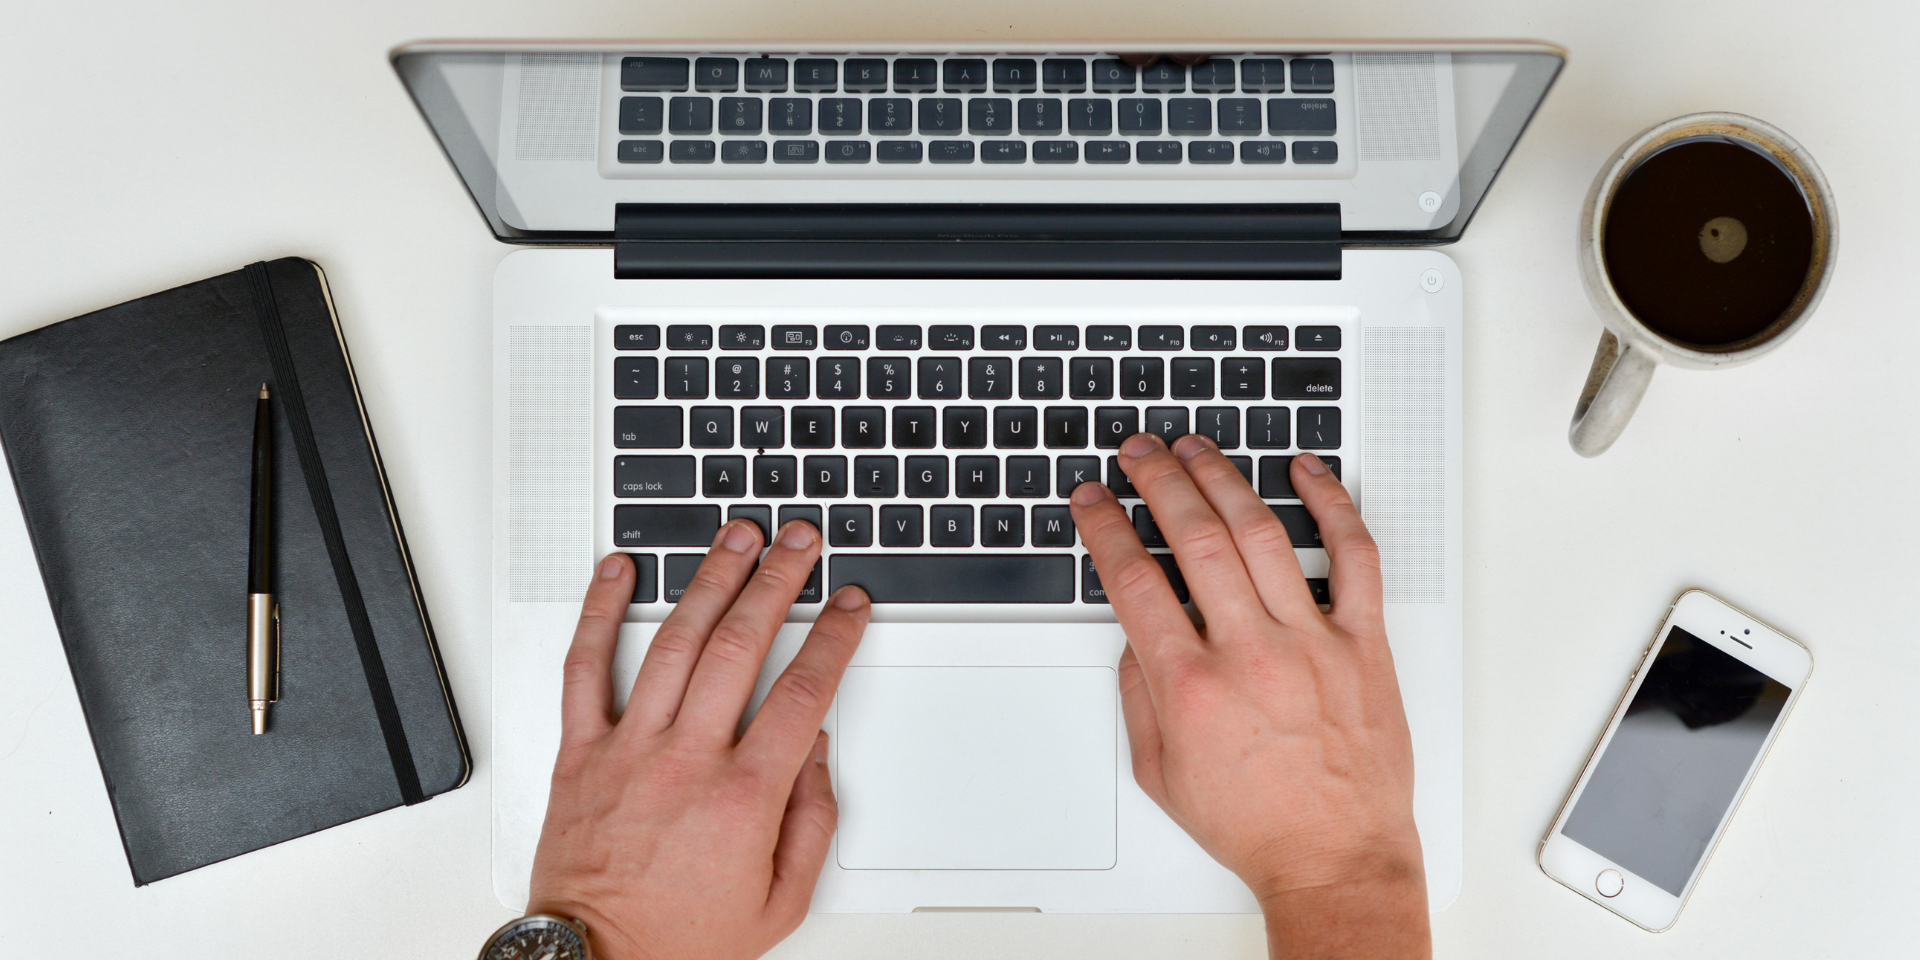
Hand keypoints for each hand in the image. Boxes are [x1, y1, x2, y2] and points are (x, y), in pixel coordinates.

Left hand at [527, 520, 870, 959]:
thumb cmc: (681, 938)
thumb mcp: (780, 901)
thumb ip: (812, 822)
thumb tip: (816, 752)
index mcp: (743, 796)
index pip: (802, 692)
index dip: (834, 638)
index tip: (849, 606)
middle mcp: (686, 760)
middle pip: (741, 646)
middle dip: (778, 582)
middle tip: (800, 543)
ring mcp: (628, 748)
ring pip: (674, 642)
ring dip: (709, 579)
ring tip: (735, 537)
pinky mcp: (579, 751)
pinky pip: (584, 667)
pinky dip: (598, 611)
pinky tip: (619, 570)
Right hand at [1070, 434, 1428, 959]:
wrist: (1336, 858)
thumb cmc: (1256, 824)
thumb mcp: (1160, 772)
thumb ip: (1139, 695)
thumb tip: (1135, 634)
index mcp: (1192, 686)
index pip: (1134, 579)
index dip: (1105, 527)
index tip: (1094, 501)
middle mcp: (1251, 654)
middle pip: (1194, 537)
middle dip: (1156, 481)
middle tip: (1139, 453)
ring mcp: (1313, 642)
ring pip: (1262, 533)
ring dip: (1222, 478)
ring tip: (1197, 449)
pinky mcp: (1364, 643)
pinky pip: (1355, 556)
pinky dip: (1332, 505)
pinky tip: (1306, 472)